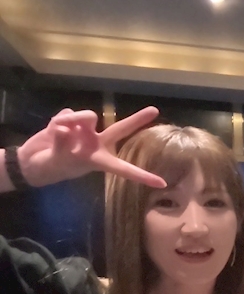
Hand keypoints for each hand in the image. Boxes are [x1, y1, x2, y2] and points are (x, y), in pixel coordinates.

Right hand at [16, 107, 165, 188]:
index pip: (124, 168)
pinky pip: (68, 113)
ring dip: (72, 119)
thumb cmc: (49, 167)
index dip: (142, 176)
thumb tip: (65, 128)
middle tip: (155, 109)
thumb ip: (62, 145)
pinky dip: (58, 119)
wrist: (31, 160)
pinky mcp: (72, 121)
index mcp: (99, 160)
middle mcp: (96, 143)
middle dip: (137, 119)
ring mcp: (85, 131)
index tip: (162, 183)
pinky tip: (52, 128)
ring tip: (58, 130)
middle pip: (120, 129)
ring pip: (86, 116)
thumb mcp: (57, 161)